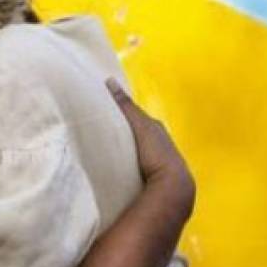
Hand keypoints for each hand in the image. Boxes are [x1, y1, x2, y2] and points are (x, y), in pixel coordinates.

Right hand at [106, 78, 195, 206]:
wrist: (170, 184)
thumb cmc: (157, 152)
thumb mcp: (140, 126)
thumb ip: (126, 107)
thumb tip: (110, 82)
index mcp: (156, 129)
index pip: (136, 117)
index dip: (120, 113)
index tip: (102, 110)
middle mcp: (157, 143)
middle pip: (135, 133)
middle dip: (120, 132)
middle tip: (97, 129)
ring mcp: (154, 161)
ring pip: (133, 150)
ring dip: (121, 150)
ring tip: (100, 149)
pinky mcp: (149, 177)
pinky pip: (132, 165)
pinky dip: (122, 163)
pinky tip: (111, 166)